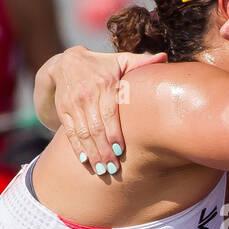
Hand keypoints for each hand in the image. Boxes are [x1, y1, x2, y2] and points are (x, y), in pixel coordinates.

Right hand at [32, 46, 165, 173]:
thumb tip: (164, 57)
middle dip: (104, 150)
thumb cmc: (103, 66)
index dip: (113, 133)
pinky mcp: (64, 111)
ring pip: (83, 133)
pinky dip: (77, 148)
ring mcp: (73, 104)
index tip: (120, 151)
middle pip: (96, 127)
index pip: (109, 112)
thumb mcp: (121, 60)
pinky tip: (85, 161)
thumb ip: (142, 62)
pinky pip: (70, 132)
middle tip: (113, 168)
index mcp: (105, 83)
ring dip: (93, 153)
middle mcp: (87, 94)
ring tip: (102, 170)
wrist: (66, 63)